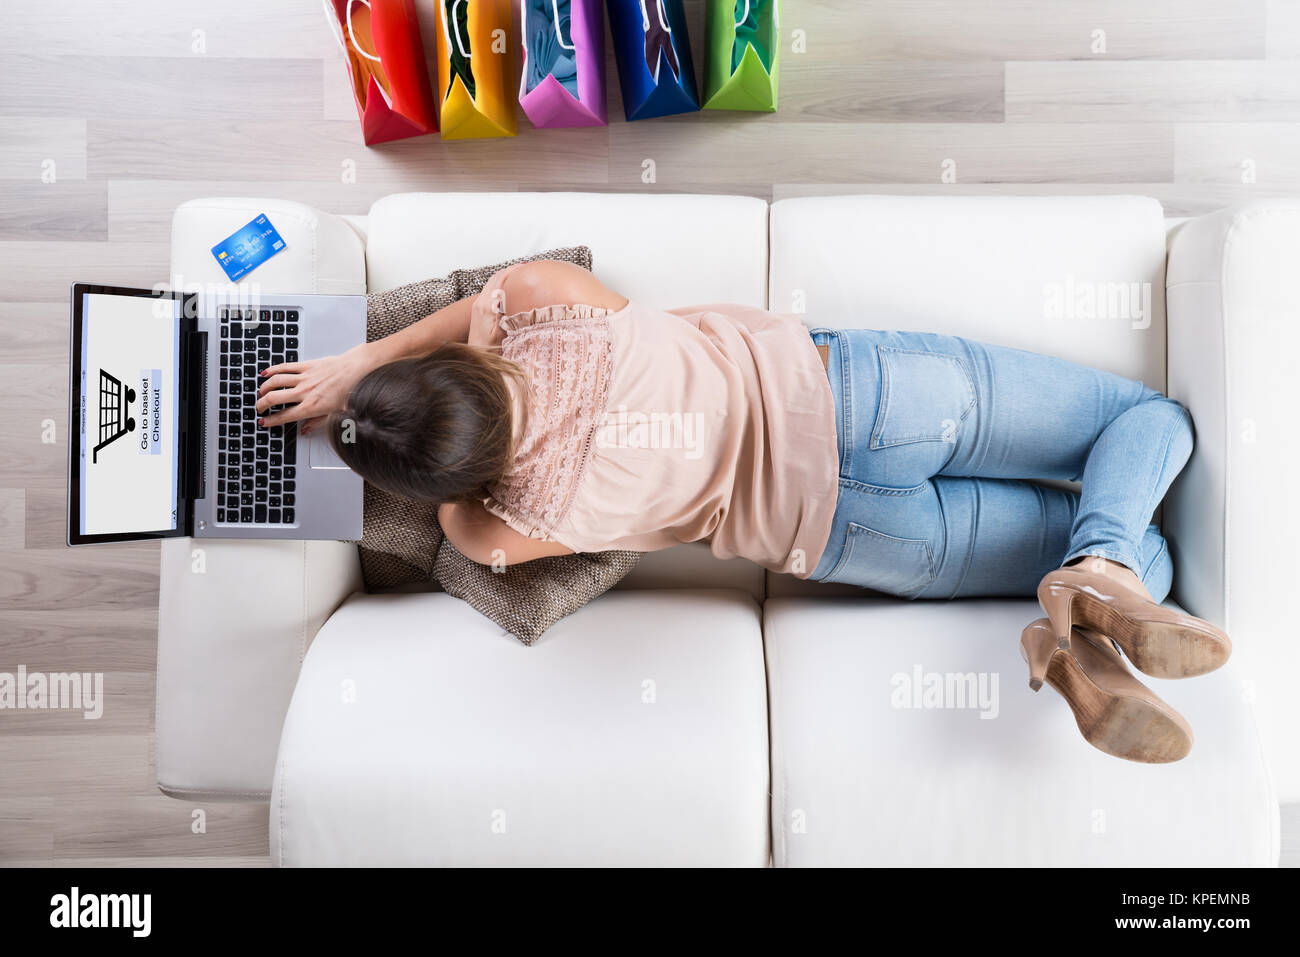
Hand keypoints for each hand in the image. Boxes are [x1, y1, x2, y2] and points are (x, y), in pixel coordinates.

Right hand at [255, 342, 377, 433]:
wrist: (359, 370)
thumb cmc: (352, 391)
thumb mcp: (337, 414)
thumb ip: (318, 423)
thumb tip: (304, 430)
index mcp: (312, 407)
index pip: (285, 416)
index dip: (271, 420)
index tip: (264, 421)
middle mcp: (305, 392)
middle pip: (274, 398)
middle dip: (262, 404)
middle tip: (259, 407)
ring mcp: (305, 378)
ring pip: (276, 382)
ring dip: (265, 388)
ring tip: (260, 392)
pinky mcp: (307, 366)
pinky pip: (285, 367)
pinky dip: (273, 370)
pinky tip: (266, 373)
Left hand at [468, 265, 519, 348]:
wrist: (476, 359)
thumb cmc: (490, 351)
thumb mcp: (504, 334)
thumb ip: (510, 316)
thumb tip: (519, 301)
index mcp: (486, 306)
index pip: (500, 279)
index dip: (513, 270)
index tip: (525, 267)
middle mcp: (480, 303)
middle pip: (495, 278)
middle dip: (510, 271)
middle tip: (525, 268)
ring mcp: (477, 305)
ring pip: (492, 283)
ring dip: (505, 277)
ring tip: (520, 275)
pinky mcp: (478, 309)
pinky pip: (490, 291)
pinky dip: (501, 285)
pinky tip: (510, 289)